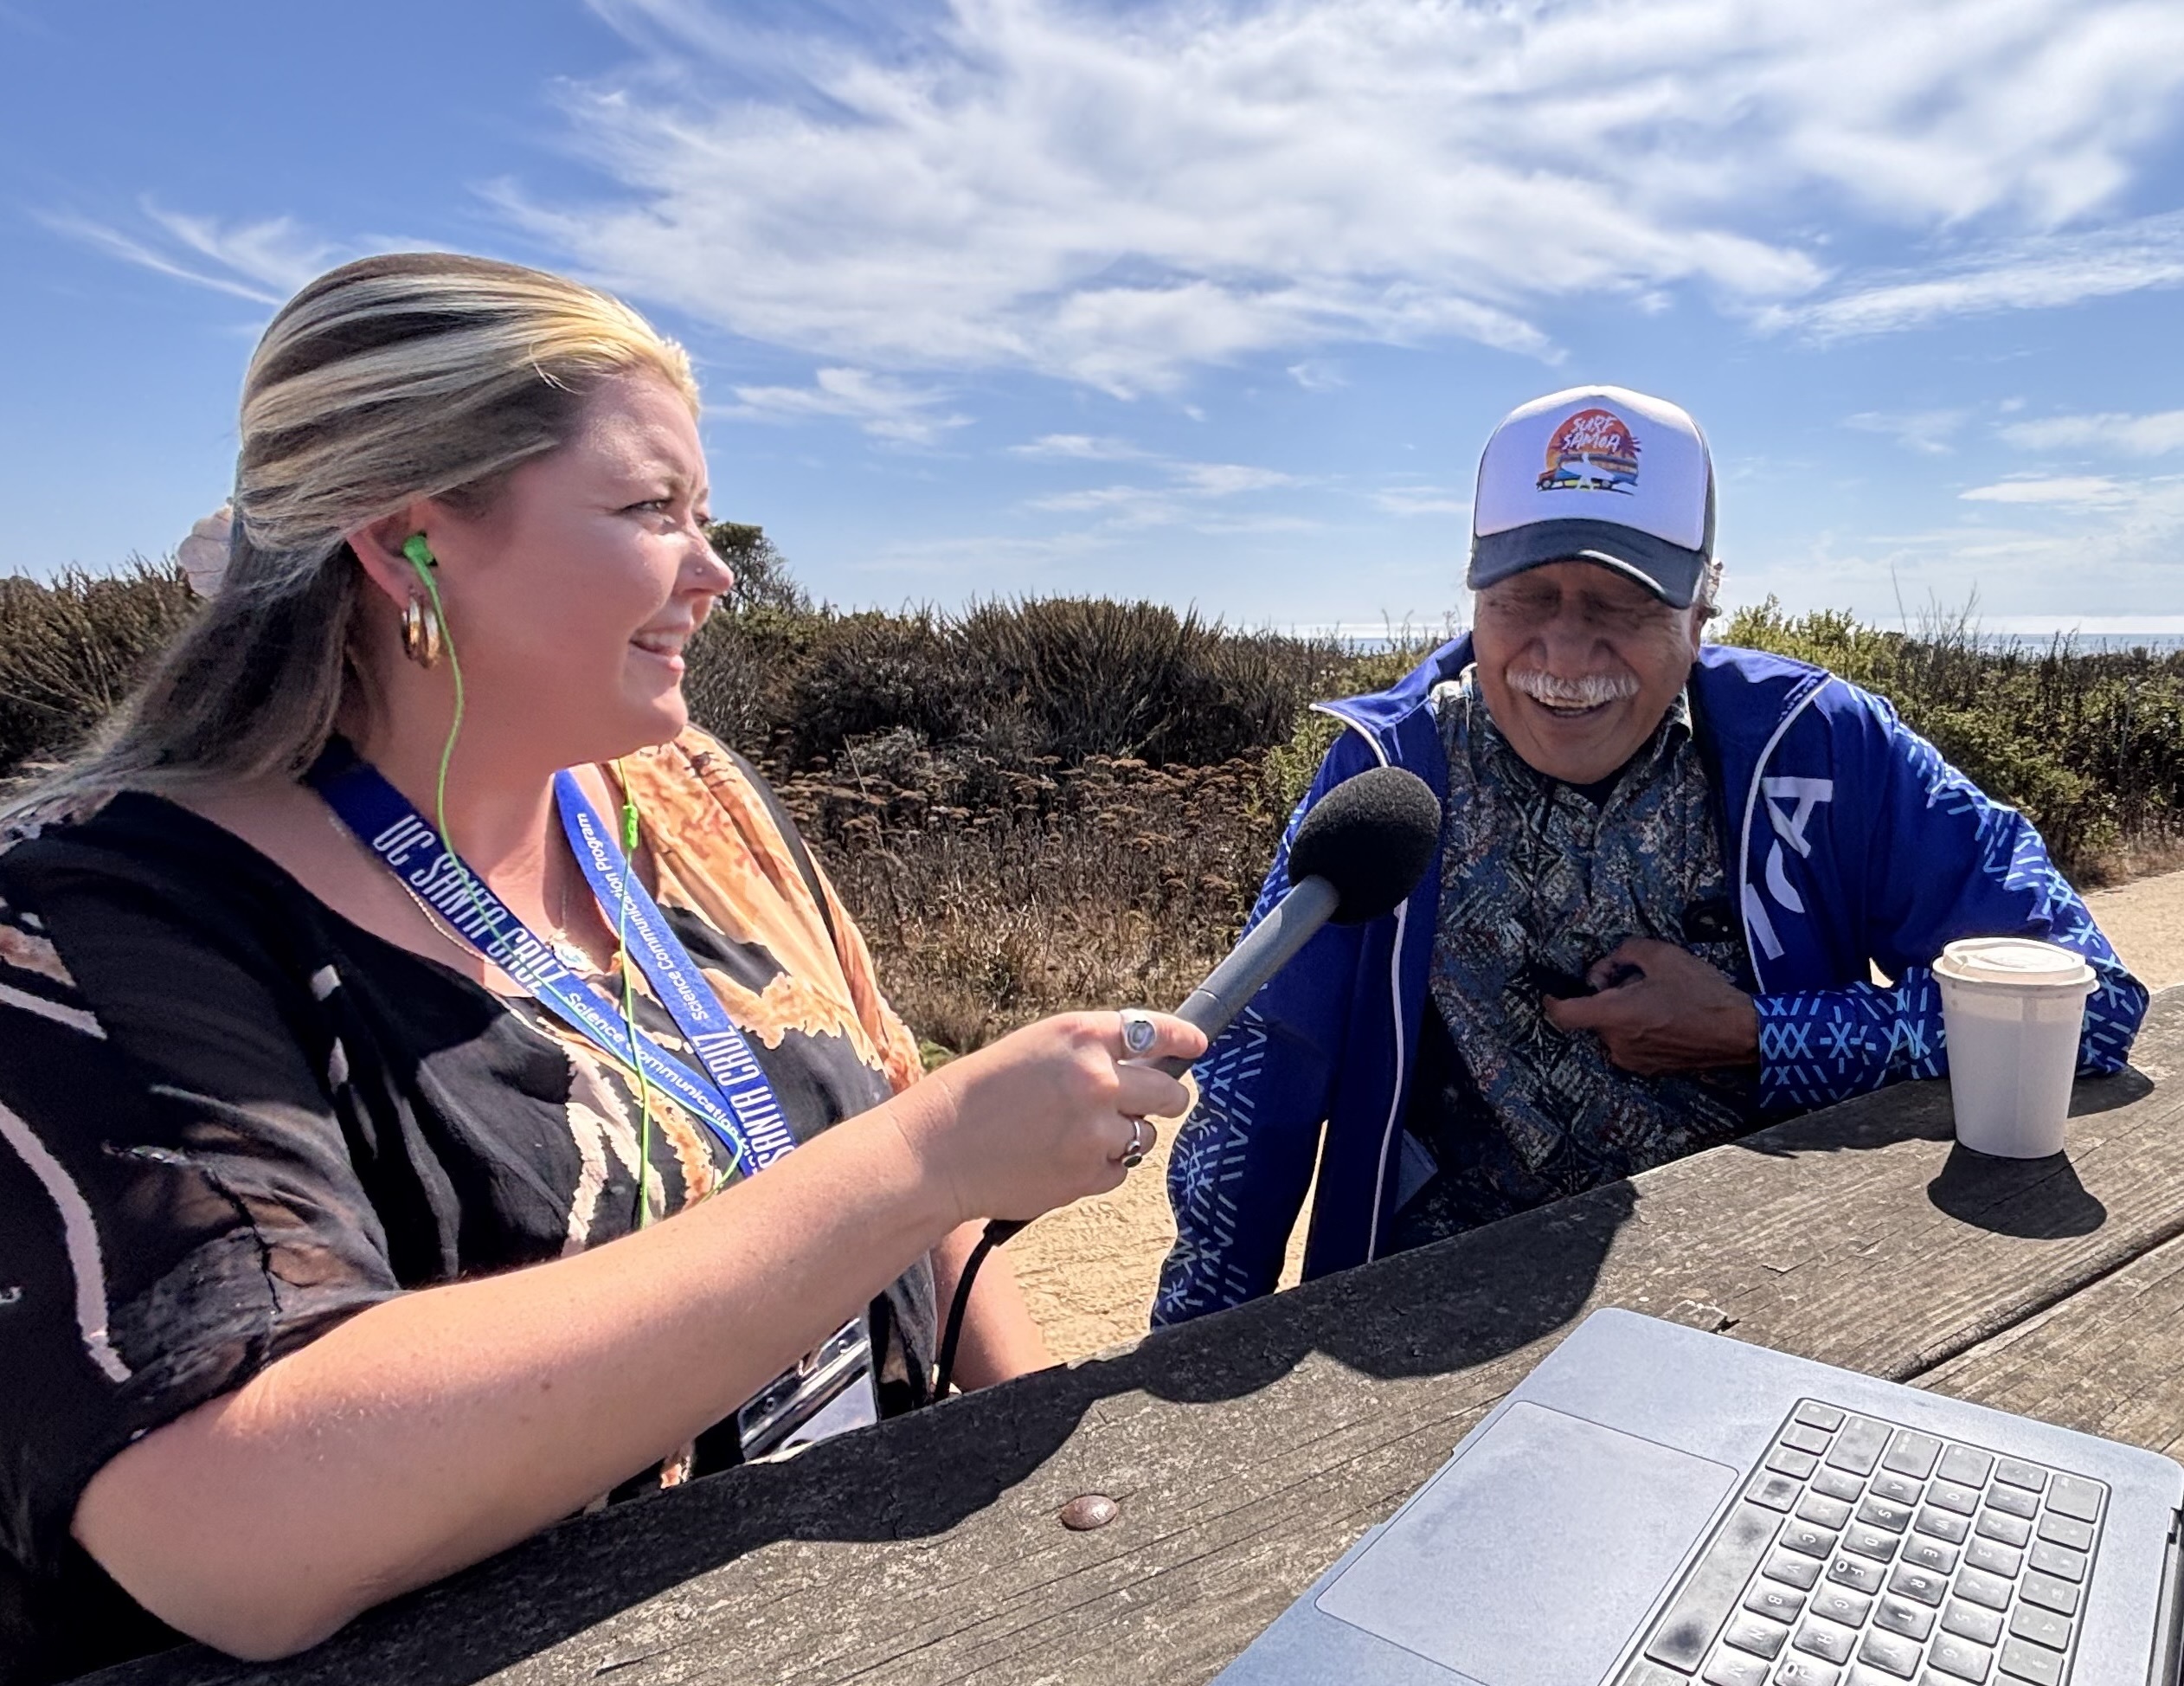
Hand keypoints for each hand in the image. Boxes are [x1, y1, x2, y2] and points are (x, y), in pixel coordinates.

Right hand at [889, 1010, 1205, 1224]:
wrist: (938, 1151)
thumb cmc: (977, 1096)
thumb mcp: (1034, 1051)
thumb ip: (1087, 1055)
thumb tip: (1140, 1069)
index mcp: (1079, 1036)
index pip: (1153, 1030)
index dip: (1182, 1038)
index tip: (1197, 1045)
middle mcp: (1097, 1078)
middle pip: (1169, 1092)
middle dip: (1163, 1099)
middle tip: (1143, 1105)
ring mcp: (1097, 1130)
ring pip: (1145, 1136)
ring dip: (1123, 1137)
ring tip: (1075, 1136)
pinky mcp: (1089, 1174)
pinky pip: (1120, 1172)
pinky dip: (1100, 1168)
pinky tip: (1061, 1159)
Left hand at [1540, 937, 1758, 1074]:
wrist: (1740, 1032)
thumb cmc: (1702, 994)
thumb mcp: (1662, 956)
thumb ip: (1626, 951)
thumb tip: (1612, 962)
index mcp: (1615, 1016)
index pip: (1565, 1015)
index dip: (1552, 1002)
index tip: (1551, 993)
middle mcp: (1618, 1044)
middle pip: (1594, 1016)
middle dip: (1606, 996)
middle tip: (1634, 979)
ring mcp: (1634, 1060)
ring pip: (1613, 1030)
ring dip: (1624, 1013)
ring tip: (1657, 999)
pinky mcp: (1650, 1069)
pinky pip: (1631, 1044)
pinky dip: (1638, 1029)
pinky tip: (1666, 1017)